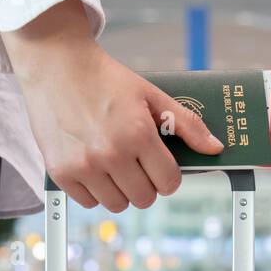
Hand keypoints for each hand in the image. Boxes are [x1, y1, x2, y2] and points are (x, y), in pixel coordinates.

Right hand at [1, 0, 223, 210]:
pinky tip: (93, 166)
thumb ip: (186, 123)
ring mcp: (84, 166)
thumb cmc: (105, 79)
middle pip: (144, 198)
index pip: (169, 182)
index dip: (168, 176)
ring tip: (114, 165)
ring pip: (117, 205)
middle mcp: (111, 154)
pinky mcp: (61, 172)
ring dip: (120, 190)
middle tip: (136, 163)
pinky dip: (94, 191)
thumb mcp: (151, 94)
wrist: (56, 66)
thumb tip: (215, 148)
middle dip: (146, 184)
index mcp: (138, 134)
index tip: (160, 165)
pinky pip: (88, 203)